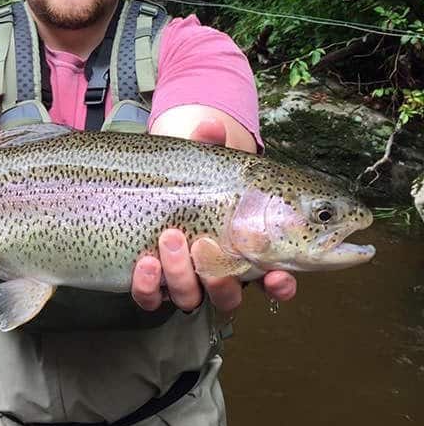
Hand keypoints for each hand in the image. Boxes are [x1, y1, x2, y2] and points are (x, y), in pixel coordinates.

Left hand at [131, 118, 296, 313]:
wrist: (147, 183)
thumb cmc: (188, 176)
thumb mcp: (200, 160)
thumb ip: (208, 144)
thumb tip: (210, 126)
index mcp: (243, 248)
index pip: (273, 279)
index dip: (280, 285)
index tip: (277, 276)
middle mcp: (216, 271)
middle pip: (230, 298)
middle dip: (221, 280)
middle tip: (204, 244)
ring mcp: (182, 279)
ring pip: (190, 299)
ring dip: (182, 274)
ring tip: (169, 238)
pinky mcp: (150, 283)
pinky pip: (150, 298)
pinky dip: (148, 286)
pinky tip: (144, 263)